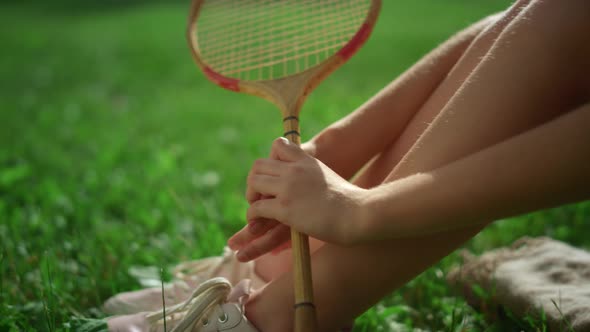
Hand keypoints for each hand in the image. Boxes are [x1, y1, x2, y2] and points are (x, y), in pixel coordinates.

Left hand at [228, 137, 367, 260]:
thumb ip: (313, 176)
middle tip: (259, 195)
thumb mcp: (329, 178)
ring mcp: (288, 187)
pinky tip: (258, 221)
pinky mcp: (284, 207)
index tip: (273, 175)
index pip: (278, 145)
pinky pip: (257, 207)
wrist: (359, 213)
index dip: (270, 159)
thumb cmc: (349, 202)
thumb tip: (308, 188)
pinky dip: (253, 214)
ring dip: (251, 196)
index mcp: (307, 160)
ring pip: (254, 182)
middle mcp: (295, 169)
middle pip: (259, 165)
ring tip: (257, 208)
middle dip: (254, 180)